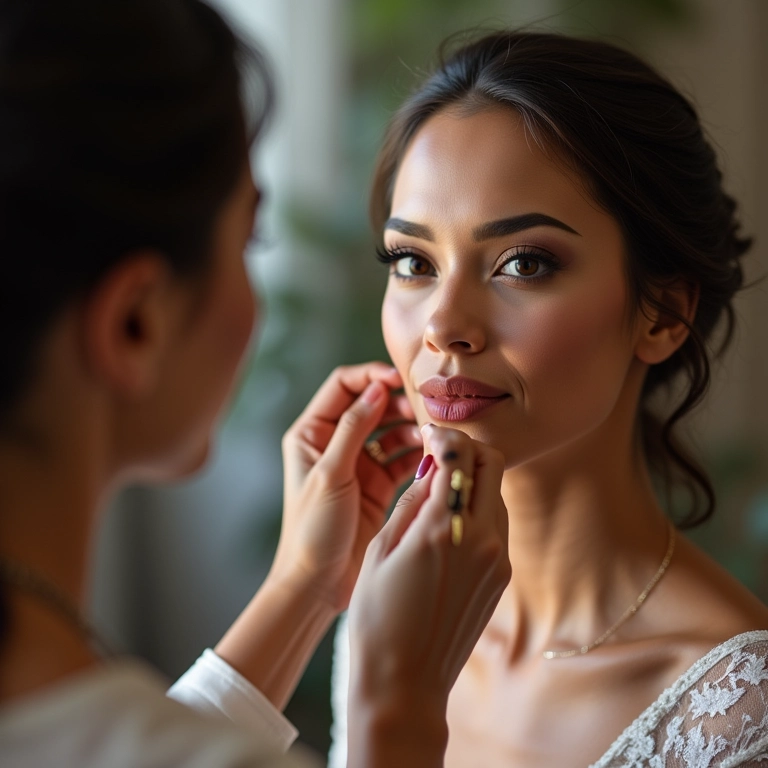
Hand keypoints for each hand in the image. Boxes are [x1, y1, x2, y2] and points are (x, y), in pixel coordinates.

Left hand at [268, 362, 422, 610]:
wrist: (317, 583)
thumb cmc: (312, 530)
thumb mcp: (331, 474)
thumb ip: (354, 430)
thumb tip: (376, 388)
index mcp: (311, 433)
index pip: (343, 387)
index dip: (371, 377)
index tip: (399, 379)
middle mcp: (334, 444)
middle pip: (371, 405)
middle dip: (397, 402)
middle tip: (425, 409)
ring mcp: (358, 464)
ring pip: (390, 431)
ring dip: (411, 428)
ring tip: (433, 434)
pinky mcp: (377, 485)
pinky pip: (400, 459)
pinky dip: (416, 454)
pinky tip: (432, 455)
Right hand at [347, 425, 510, 764]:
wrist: (405, 683)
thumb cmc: (378, 618)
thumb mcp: (380, 550)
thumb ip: (411, 502)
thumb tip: (432, 470)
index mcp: (441, 529)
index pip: (459, 455)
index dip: (445, 435)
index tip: (431, 433)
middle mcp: (479, 538)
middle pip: (491, 464)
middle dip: (468, 449)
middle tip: (441, 453)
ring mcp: (497, 558)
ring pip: (496, 493)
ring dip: (474, 478)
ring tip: (441, 490)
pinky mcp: (502, 576)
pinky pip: (496, 524)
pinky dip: (478, 509)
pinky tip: (450, 523)